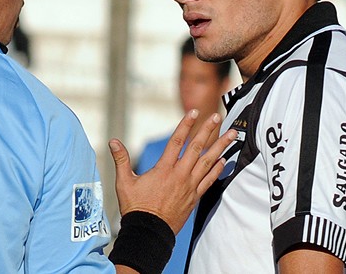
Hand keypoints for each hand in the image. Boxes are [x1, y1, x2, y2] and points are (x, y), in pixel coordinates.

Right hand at [109, 110, 236, 233]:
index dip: (185, 125)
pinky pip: (209, 181)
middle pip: (196, 148)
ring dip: (220, 147)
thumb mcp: (124, 182)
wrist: (149, 233)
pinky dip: (217, 169)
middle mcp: (179, 175)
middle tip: (217, 116)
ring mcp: (189, 186)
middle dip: (208, 130)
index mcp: (163, 169)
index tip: (194, 112)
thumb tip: (113, 141)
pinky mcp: (194, 198)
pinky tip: (224, 160)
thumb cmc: (135, 208)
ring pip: (208, 162)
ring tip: (232, 134)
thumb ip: (121, 159)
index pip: (176, 141)